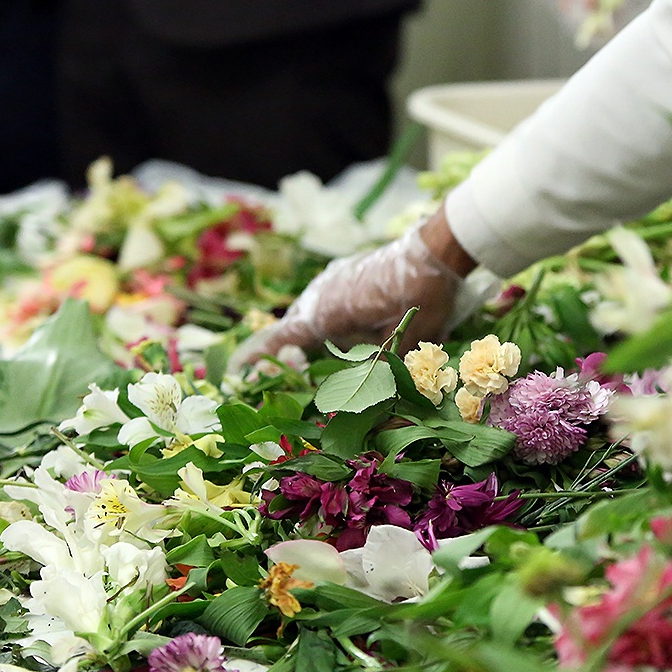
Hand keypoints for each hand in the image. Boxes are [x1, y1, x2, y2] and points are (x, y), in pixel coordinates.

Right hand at [231, 211, 476, 367]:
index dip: (253, 363)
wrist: (437, 250)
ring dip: (308, 341)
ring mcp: (330, 282)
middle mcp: (317, 297)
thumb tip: (384, 421)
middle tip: (287, 383)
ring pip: (307, 318)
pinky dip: (324, 324)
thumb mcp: (404, 347)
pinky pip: (323, 303)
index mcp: (321, 314)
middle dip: (284, 358)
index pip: (273, 342)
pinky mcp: (345, 276)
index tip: (234, 379)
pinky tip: (344, 336)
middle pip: (288, 332)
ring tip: (314, 365)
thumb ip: (385, 380)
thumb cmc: (419, 299)